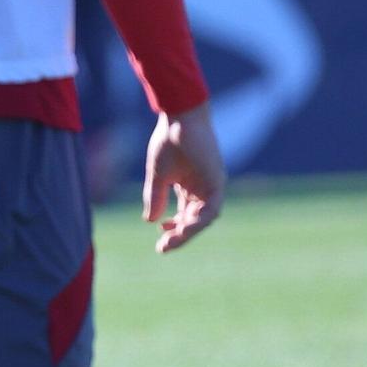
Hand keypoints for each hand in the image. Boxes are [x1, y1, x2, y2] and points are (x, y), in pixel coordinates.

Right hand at [143, 102, 224, 252]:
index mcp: (189, 187)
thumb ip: (155, 196)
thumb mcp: (157, 174)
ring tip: (171, 240)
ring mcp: (212, 186)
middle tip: (162, 248)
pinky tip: (183, 227)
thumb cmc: (168, 140)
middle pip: (194, 220)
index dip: (173, 230)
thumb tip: (149, 220)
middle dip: (179, 236)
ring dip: (188, 231)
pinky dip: (198, 220)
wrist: (179, 117)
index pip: (184, 216)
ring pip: (204, 218)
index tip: (159, 242)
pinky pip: (211, 208)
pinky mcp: (217, 182)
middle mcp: (203, 189)